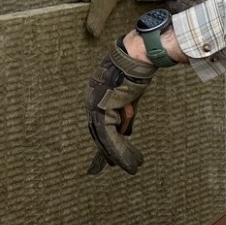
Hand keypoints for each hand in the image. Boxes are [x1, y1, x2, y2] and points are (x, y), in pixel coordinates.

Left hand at [84, 37, 156, 174]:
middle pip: (98, 134)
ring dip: (118, 155)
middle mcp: (90, 102)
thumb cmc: (134, 71)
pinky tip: (128, 161)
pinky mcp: (102, 109)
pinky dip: (119, 151)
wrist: (135, 57)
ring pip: (104, 139)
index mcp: (95, 97)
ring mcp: (94, 106)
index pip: (99, 124)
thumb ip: (125, 114)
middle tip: (112, 167)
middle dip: (107, 153)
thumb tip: (126, 132)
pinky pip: (109, 136)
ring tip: (131, 167)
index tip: (110, 156)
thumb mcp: (129, 97)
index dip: (106, 141)